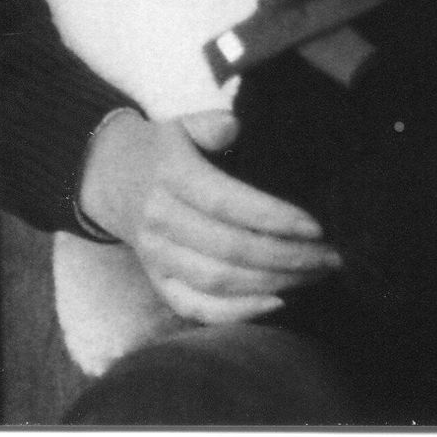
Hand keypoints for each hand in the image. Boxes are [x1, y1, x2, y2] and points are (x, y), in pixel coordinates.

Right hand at [78, 109, 340, 324]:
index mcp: (171, 177)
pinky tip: (277, 303)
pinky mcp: (156, 280)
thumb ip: (211, 123)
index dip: (272, 217)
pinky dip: (235, 313)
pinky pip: (195, 307)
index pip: (226, 202)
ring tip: (314, 276)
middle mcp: (161, 220)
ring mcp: (156, 256)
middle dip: (286, 258)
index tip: (316, 227)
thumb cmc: (162, 149)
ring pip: (217, 282)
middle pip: (229, 249)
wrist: (107, 178)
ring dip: (272, 284)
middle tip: (329, 257)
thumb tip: (235, 127)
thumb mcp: (182, 124)